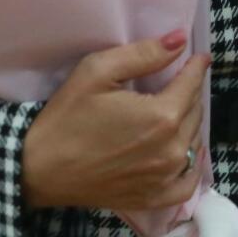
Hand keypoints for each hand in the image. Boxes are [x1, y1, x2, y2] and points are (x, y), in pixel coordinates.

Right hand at [22, 30, 211, 212]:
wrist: (39, 169)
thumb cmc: (66, 117)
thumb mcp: (97, 71)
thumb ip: (144, 54)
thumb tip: (179, 40)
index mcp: (161, 116)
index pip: (192, 84)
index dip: (195, 66)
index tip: (198, 57)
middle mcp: (170, 150)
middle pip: (194, 111)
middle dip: (189, 92)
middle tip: (178, 81)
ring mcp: (164, 178)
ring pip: (193, 141)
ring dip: (189, 123)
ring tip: (176, 109)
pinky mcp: (152, 197)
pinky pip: (187, 183)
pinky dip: (191, 166)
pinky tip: (185, 152)